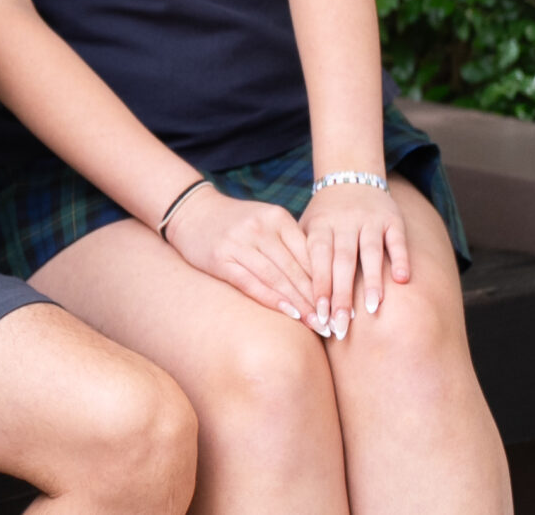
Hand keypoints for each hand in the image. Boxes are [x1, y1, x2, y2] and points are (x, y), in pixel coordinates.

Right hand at [162, 186, 325, 334]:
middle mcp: (260, 228)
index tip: (343, 305)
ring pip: (277, 278)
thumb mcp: (266, 222)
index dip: (329, 282)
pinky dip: (273, 300)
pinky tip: (291, 314)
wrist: (191, 210)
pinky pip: (252, 283)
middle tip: (335, 323)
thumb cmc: (236, 222)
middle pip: (296, 269)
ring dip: (300, 305)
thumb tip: (326, 281)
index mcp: (277, 217)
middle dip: (318, 299)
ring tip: (318, 325)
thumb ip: (291, 244)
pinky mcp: (221, 258)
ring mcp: (239, 242)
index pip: (310, 254)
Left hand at [302, 178, 411, 339]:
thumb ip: (302, 256)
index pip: (318, 260)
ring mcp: (370, 220)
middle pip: (343, 262)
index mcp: (320, 226)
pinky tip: (402, 281)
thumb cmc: (325, 217)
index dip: (319, 287)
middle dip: (342, 295)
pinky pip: (398, 241)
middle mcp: (344, 222)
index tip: (319, 316)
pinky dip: (401, 259)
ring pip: (370, 252)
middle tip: (342, 326)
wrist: (350, 178)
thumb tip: (292, 297)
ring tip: (371, 309)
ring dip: (372, 281)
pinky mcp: (393, 220)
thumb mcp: (308, 228)